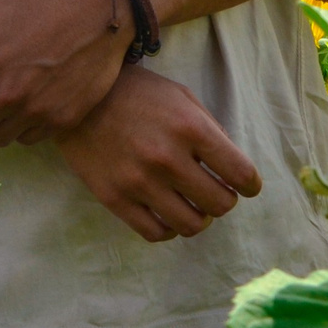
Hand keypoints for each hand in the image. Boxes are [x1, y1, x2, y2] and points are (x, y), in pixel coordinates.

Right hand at [55, 65, 261, 242]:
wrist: (78, 99)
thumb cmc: (137, 93)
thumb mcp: (181, 97)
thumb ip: (210, 130)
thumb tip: (234, 169)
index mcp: (189, 128)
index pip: (241, 174)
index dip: (250, 184)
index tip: (246, 185)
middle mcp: (166, 157)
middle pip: (220, 204)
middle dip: (223, 199)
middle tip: (214, 190)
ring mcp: (138, 181)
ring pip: (191, 225)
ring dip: (198, 217)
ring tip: (191, 204)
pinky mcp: (114, 198)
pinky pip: (156, 233)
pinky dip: (169, 228)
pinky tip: (166, 212)